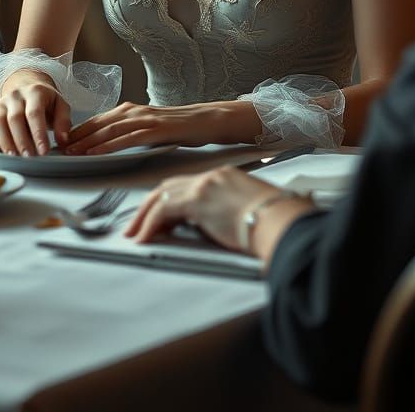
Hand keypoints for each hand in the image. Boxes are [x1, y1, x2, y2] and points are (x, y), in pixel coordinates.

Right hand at [0, 68, 71, 155]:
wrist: (29, 88)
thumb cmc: (46, 101)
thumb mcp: (61, 106)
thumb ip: (64, 122)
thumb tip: (62, 140)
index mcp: (35, 92)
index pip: (35, 113)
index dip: (38, 133)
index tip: (43, 151)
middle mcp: (16, 95)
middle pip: (15, 118)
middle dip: (22, 140)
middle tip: (29, 156)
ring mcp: (1, 102)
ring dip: (5, 140)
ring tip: (13, 155)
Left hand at [64, 100, 257, 155]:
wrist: (206, 120)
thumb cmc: (178, 126)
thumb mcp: (149, 128)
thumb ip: (129, 132)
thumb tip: (109, 144)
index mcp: (129, 110)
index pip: (96, 121)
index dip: (77, 132)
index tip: (60, 143)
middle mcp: (132, 111)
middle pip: (97, 124)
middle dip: (75, 138)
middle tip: (57, 150)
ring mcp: (144, 119)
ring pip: (108, 130)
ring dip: (86, 142)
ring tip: (70, 153)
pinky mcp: (155, 129)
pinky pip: (126, 138)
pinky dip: (108, 146)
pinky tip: (95, 154)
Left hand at [125, 167, 283, 251]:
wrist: (280, 221)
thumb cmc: (273, 222)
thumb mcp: (247, 211)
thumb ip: (225, 213)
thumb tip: (213, 228)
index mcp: (224, 177)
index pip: (187, 185)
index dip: (168, 200)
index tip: (158, 217)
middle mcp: (212, 176)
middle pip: (169, 186)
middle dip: (149, 206)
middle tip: (136, 225)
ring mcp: (204, 186)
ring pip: (161, 196)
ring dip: (145, 216)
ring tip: (134, 234)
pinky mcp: (198, 200)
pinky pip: (163, 211)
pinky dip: (150, 225)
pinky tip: (144, 239)